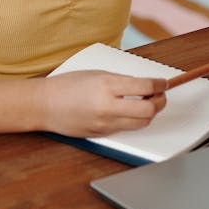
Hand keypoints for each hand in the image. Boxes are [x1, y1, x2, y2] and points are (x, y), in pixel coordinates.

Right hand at [41, 71, 167, 137]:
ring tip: (146, 103)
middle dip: (160, 102)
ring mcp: (105, 123)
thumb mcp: (97, 74)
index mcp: (107, 86)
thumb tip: (145, 86)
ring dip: (149, 113)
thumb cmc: (67, 85)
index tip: (164, 82)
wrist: (45, 105)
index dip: (160, 84)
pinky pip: (126, 129)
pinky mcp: (103, 135)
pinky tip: (130, 112)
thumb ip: (121, 81)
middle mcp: (108, 106)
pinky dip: (133, 120)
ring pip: (141, 123)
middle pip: (149, 110)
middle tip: (160, 95)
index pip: (146, 87)